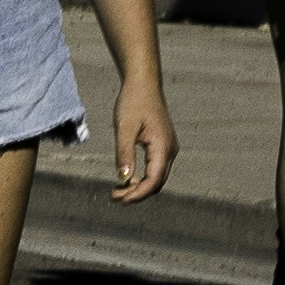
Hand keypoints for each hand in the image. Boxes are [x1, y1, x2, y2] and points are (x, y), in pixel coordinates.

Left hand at [101, 36, 177, 205]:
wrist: (143, 84)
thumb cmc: (133, 102)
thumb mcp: (124, 128)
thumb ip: (124, 153)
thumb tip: (123, 178)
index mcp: (163, 147)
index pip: (153, 180)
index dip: (137, 194)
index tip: (120, 200)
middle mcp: (170, 150)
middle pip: (156, 182)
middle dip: (136, 193)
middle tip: (114, 197)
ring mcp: (168, 148)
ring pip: (156, 177)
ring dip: (138, 186)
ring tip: (117, 190)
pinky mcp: (163, 145)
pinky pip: (155, 168)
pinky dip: (142, 177)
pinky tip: (126, 178)